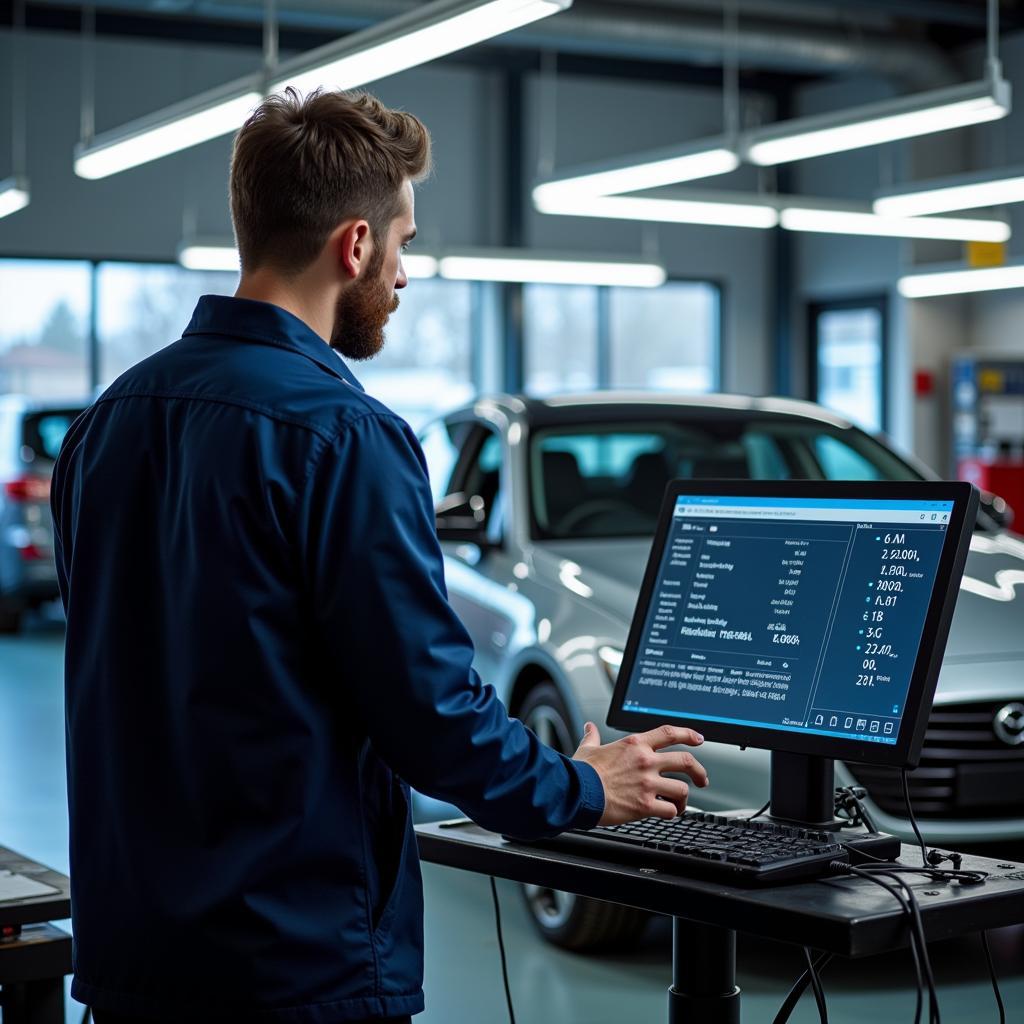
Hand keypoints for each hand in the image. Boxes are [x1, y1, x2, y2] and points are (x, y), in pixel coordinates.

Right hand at [573, 723, 707, 825]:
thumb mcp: (588, 749)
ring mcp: (647, 783)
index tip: (698, 739)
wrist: (575, 792)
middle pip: (686, 761)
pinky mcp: (645, 804)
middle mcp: (645, 761)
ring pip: (682, 789)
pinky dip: (672, 813)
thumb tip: (589, 728)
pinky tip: (667, 813)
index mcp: (634, 744)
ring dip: (683, 798)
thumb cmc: (580, 772)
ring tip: (679, 804)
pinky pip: (670, 810)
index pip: (669, 733)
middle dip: (699, 771)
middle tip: (702, 779)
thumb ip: (592, 737)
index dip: (688, 734)